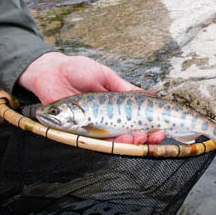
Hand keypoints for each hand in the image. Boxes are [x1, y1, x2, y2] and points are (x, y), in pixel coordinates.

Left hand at [18, 52, 163, 144]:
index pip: (136, 125)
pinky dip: (107, 143)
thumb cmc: (78, 70)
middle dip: (145, 141)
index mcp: (113, 110)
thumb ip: (125, 88)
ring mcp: (90, 130)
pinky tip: (121, 139)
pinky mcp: (76, 133)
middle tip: (156, 135)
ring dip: (130, 143)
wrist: (52, 70)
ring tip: (140, 138)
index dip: (150, 130)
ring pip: (114, 144)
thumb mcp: (106, 77)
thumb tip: (150, 95)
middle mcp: (104, 123)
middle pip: (129, 138)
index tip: (163, 129)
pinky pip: (93, 143)